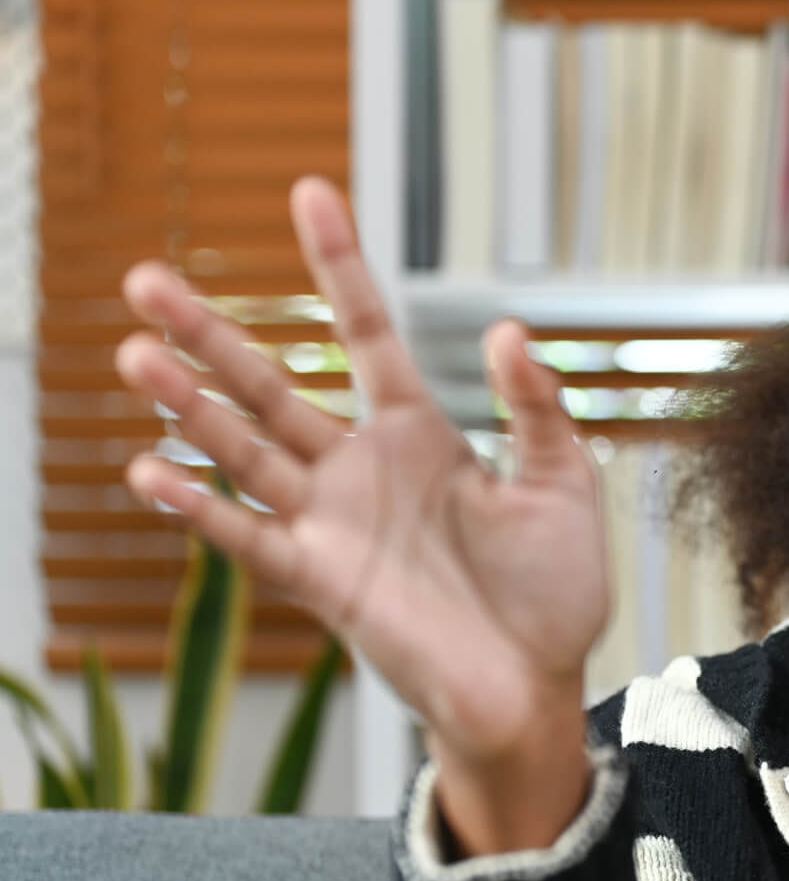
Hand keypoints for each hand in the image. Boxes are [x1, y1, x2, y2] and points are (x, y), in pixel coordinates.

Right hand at [114, 177, 610, 791]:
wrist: (535, 687)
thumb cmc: (552, 592)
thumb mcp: (562, 483)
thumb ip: (534, 408)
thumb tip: (507, 328)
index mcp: (420, 435)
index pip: (366, 333)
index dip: (340, 266)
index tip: (312, 193)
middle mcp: (363, 469)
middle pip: (272, 386)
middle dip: (211, 334)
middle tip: (145, 279)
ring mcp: (334, 522)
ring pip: (245, 448)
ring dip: (190, 406)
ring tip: (136, 352)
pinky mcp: (321, 580)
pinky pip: (248, 536)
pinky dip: (198, 508)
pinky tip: (148, 471)